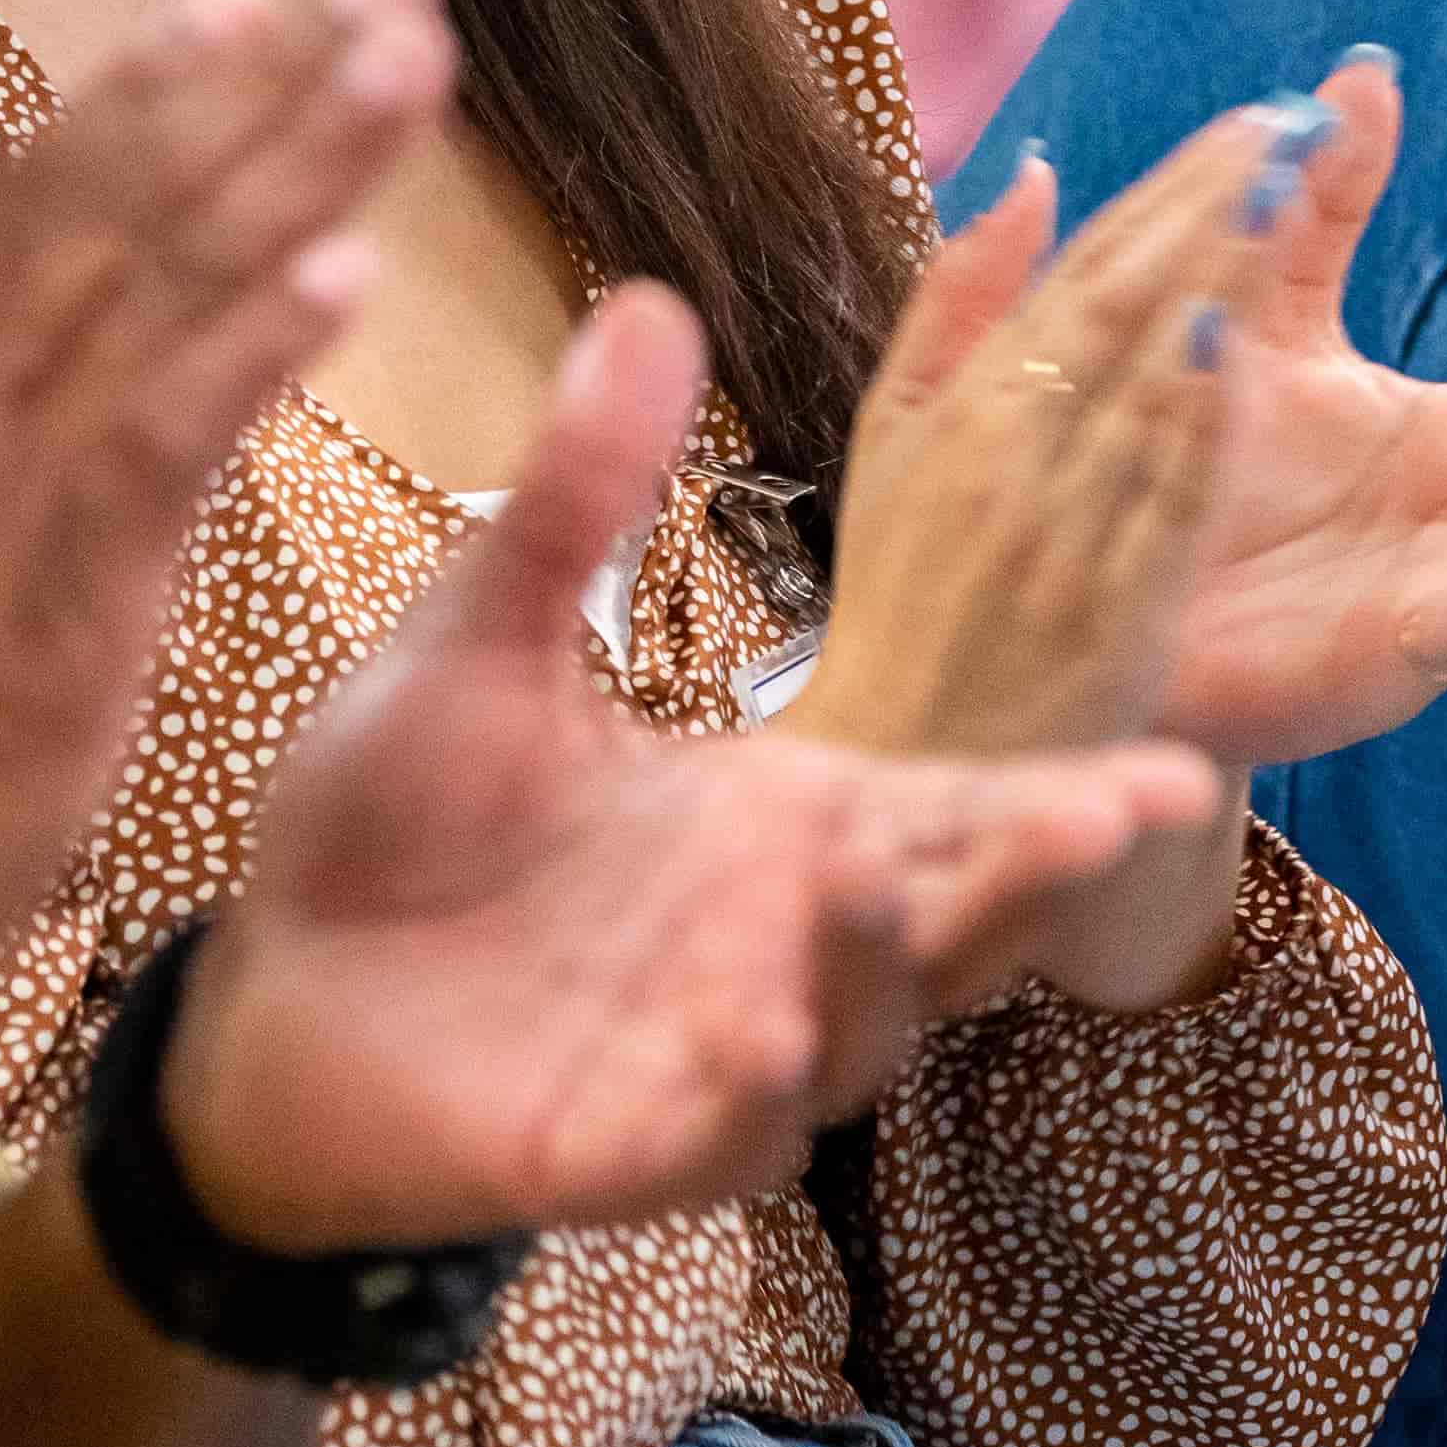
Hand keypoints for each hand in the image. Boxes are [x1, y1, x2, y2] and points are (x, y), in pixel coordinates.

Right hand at [0, 0, 449, 1068]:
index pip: (24, 206)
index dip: (136, 98)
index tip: (233, 1)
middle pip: (115, 206)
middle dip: (252, 89)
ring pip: (160, 288)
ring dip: (293, 170)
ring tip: (402, 66)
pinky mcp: (47, 591)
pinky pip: (163, 439)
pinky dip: (251, 349)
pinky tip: (345, 276)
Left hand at [158, 286, 1232, 1250]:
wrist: (269, 992)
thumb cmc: (396, 820)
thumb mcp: (481, 638)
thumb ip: (573, 499)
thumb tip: (646, 300)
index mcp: (778, 821)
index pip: (954, 809)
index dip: (1065, 798)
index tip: (1177, 761)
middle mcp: (780, 941)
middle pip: (948, 919)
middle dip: (1023, 873)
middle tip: (1098, 816)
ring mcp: (717, 1056)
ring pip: (854, 1029)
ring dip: (875, 968)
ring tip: (867, 890)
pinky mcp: (626, 1147)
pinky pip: (718, 1130)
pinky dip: (745, 1089)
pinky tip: (757, 1035)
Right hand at [790, 114, 1274, 1003]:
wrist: (906, 756)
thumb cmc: (904, 586)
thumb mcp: (894, 433)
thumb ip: (960, 301)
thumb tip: (1032, 175)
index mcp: (963, 403)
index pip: (1087, 268)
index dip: (1175, 189)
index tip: (1255, 121)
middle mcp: (1007, 453)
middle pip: (1123, 307)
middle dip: (1209, 209)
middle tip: (1290, 128)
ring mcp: (1057, 530)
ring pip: (1146, 386)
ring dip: (1217, 287)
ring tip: (1284, 198)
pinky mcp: (1104, 608)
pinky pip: (1158, 502)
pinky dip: (1195, 425)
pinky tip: (1242, 352)